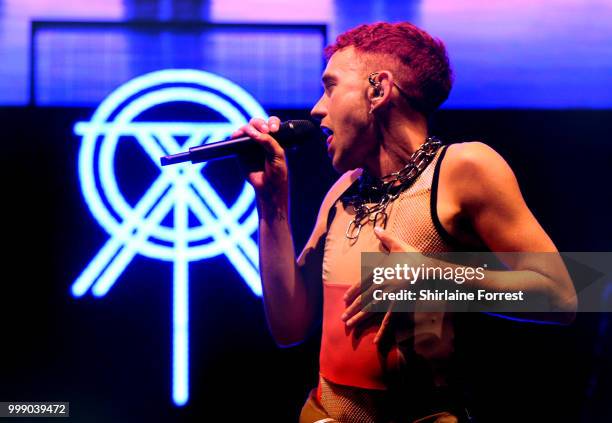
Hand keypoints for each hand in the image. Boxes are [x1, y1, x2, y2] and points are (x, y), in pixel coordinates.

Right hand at [233, 116, 288, 213]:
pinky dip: (236, 135)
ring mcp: (250, 144)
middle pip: (258, 123)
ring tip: (251, 134)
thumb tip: (257, 133)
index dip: (272, 122)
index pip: (272, 123)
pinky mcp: (240, 150)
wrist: (268, 186)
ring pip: (246, 128)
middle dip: (259, 124)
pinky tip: (238, 136)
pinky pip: (236, 139)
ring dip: (248, 128)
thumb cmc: (277, 171)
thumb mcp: (278, 155)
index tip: (274, 129)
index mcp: (273, 137)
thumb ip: (269, 142)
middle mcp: (261, 138)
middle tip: (264, 131)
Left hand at [342, 227, 420, 343]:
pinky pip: (387, 319)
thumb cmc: (415, 257)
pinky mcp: (398, 304)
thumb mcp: (399, 245)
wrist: (429, 270)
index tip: (344, 299)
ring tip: (349, 325)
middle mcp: (381, 284)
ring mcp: (389, 295)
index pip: (361, 284)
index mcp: (379, 272)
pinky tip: (375, 341)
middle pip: (363, 298)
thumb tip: (377, 227)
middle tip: (342, 318)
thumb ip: (386, 237)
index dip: (352, 292)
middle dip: (351, 309)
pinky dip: (381, 330)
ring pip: (370, 309)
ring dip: (359, 318)